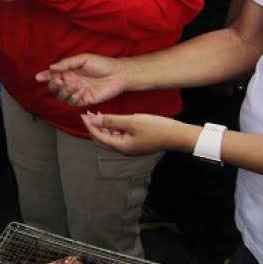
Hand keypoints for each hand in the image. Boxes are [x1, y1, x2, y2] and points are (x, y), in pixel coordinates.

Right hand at [35, 53, 127, 106]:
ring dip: (65, 92)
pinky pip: (73, 102)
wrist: (118, 74)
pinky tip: (81, 91)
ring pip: (61, 97)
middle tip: (60, 81)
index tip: (39, 77)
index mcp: (69, 72)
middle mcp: (71, 82)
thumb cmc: (102, 64)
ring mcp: (77, 92)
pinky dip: (74, 97)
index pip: (52, 75)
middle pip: (54, 88)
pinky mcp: (84, 100)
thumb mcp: (83, 59)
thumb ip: (67, 63)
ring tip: (74, 85)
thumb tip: (51, 67)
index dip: (44, 77)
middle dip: (54, 85)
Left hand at [81, 112, 199, 156]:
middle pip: (102, 140)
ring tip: (97, 115)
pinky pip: (119, 137)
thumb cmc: (157, 128)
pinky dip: (112, 129)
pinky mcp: (137, 144)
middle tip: (87, 114)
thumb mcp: (132, 121)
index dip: (89, 125)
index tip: (83, 113)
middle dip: (93, 127)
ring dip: (103, 127)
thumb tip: (94, 120)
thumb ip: (112, 121)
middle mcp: (124, 150)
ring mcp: (131, 148)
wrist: (179, 136)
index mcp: (121, 146)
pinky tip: (112, 120)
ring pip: (110, 138)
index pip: (98, 136)